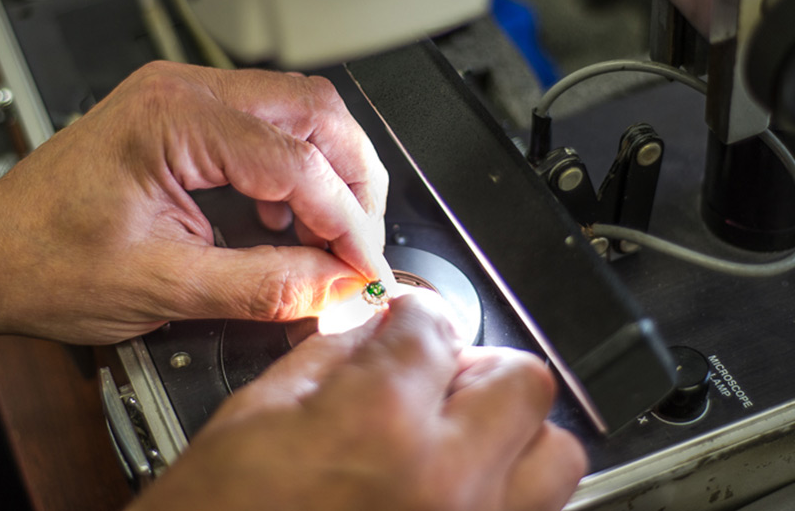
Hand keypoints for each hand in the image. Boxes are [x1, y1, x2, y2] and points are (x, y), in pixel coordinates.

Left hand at [0, 62, 391, 346]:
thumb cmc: (42, 263)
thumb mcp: (163, 287)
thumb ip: (265, 285)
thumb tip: (337, 285)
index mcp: (172, 121)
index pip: (296, 161)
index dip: (345, 221)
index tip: (364, 268)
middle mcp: (181, 92)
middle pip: (313, 110)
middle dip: (354, 179)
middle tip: (362, 243)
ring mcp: (181, 96)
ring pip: (297, 110)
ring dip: (329, 169)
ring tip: (333, 232)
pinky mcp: (182, 116)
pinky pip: (266, 123)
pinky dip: (294, 167)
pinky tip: (287, 213)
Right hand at [135, 296, 586, 510]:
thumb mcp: (254, 418)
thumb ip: (330, 359)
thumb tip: (373, 330)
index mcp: (379, 420)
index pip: (436, 325)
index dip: (412, 317)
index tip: (405, 327)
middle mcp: (446, 479)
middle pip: (522, 380)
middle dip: (476, 366)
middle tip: (437, 379)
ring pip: (554, 454)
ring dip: (512, 432)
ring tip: (459, 438)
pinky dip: (503, 489)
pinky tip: (451, 488)